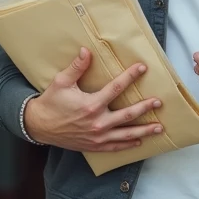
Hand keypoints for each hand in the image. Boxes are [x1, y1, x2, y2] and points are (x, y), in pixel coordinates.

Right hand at [24, 47, 164, 151]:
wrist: (39, 126)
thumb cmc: (51, 102)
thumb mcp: (61, 82)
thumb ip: (76, 67)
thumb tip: (86, 51)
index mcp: (91, 105)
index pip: (116, 88)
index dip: (130, 77)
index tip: (142, 68)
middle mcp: (97, 122)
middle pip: (128, 115)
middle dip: (145, 108)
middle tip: (158, 102)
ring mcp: (97, 137)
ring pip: (126, 134)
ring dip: (144, 130)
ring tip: (159, 127)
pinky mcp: (94, 146)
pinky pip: (115, 147)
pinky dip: (129, 145)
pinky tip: (140, 142)